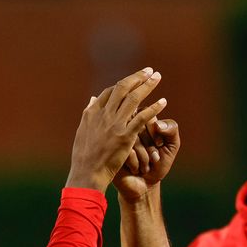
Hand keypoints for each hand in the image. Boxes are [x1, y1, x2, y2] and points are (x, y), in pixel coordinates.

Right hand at [65, 68, 167, 192]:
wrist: (86, 175)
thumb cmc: (84, 158)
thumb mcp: (83, 132)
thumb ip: (89, 114)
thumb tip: (93, 98)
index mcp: (92, 113)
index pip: (111, 91)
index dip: (125, 84)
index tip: (136, 79)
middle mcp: (103, 115)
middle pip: (122, 89)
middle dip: (137, 77)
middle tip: (150, 70)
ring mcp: (114, 125)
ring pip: (133, 99)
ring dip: (147, 86)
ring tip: (158, 77)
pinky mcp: (124, 137)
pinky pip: (142, 118)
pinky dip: (153, 108)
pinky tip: (163, 102)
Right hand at [113, 118, 180, 202]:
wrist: (146, 185)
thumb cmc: (159, 163)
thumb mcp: (172, 145)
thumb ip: (172, 128)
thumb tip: (158, 124)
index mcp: (140, 120)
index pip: (145, 114)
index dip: (154, 130)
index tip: (160, 144)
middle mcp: (126, 127)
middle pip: (137, 125)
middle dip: (150, 145)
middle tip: (155, 158)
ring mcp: (117, 140)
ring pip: (131, 139)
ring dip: (144, 156)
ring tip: (146, 166)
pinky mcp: (111, 152)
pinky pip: (125, 152)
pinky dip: (135, 163)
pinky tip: (136, 169)